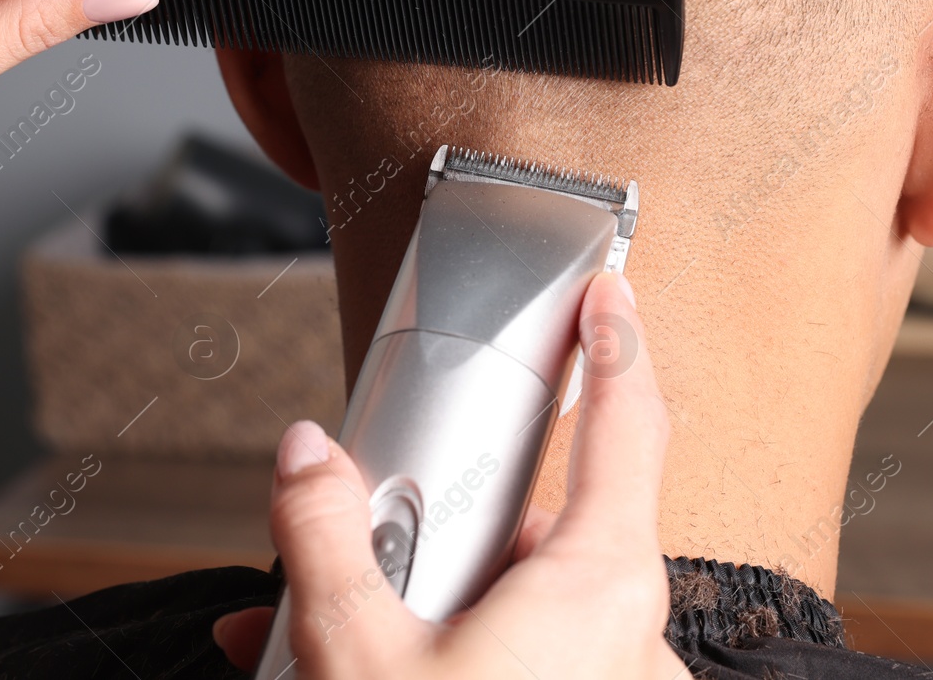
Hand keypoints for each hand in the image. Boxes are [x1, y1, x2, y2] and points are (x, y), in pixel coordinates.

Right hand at [214, 272, 687, 679]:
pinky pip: (521, 669)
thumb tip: (309, 454)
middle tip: (361, 525)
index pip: (631, 424)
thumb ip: (327, 538)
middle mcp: (628, 639)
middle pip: (543, 530)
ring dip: (415, 613)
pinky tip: (340, 676)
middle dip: (441, 524)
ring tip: (301, 640)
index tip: (614, 291)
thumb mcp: (354, 657)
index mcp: (598, 587)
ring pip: (516, 611)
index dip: (621, 344)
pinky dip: (440, 664)